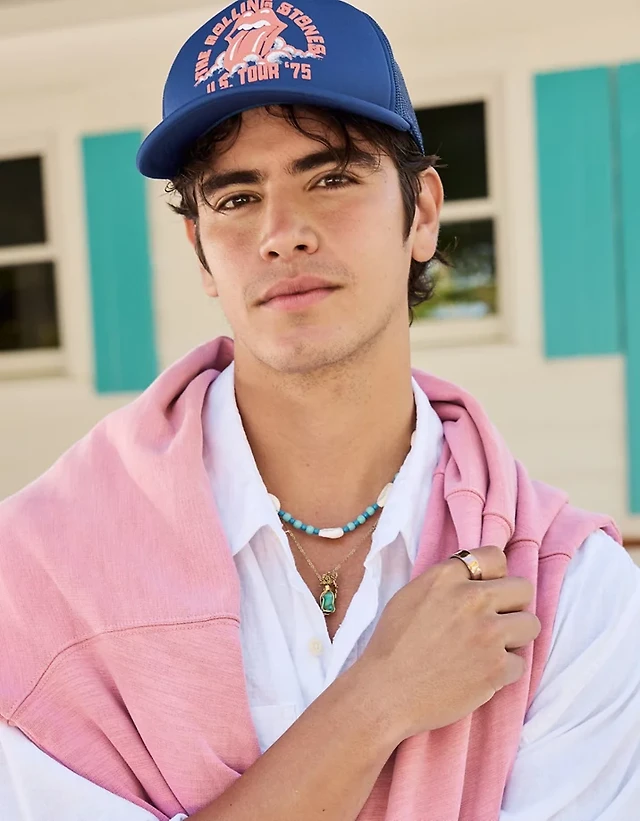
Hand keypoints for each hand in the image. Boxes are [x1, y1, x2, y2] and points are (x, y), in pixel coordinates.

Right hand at [356, 546, 540, 742]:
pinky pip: (520, 662)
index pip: (494, 557)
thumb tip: (475, 579)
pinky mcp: (497, 667)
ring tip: (491, 648)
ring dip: (514, 637)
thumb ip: (446, 582)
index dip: (493, 575)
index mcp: (447, 577)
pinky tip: (479, 673)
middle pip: (522, 589)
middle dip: (512, 605)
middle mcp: (472, 598)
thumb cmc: (392, 645)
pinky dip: (503, 671)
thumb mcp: (411, 595)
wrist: (386, 692)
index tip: (486, 591)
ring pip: (531, 624)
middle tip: (494, 621)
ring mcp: (488, 633)